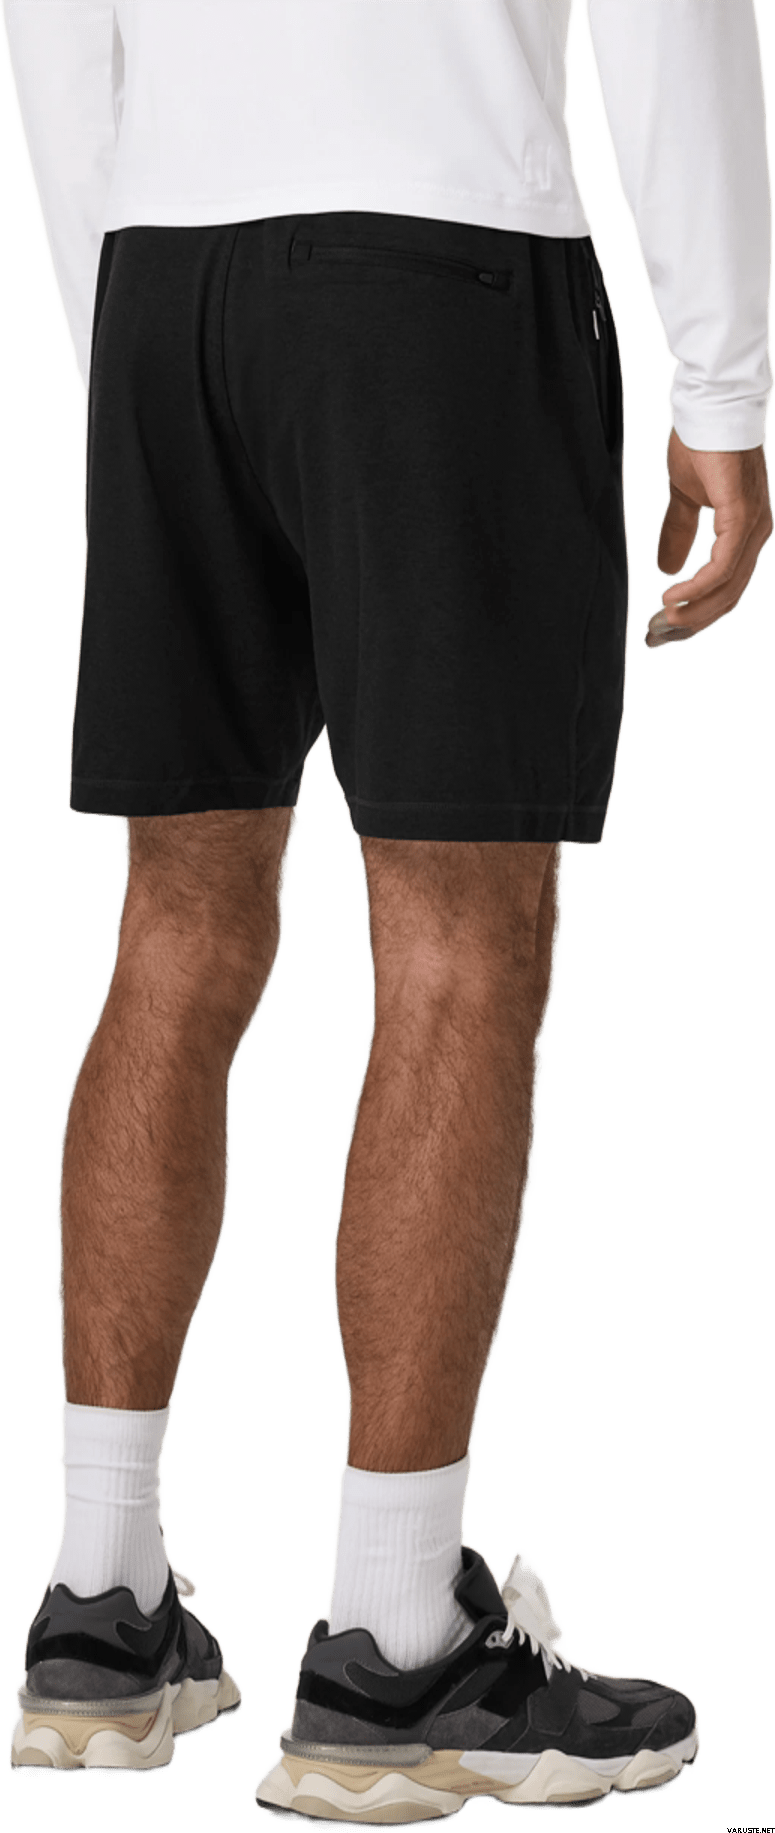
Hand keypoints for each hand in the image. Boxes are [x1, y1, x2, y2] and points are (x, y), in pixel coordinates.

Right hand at [644, 426, 772, 647]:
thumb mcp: (685, 497)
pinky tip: (671, 596)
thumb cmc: (700, 442)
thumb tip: (667, 570)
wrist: (708, 405)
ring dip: (693, 612)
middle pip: (727, 598)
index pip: (724, 588)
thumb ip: (679, 533)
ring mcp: (753, 527)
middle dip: (690, 623)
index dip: (694, 614)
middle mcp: (756, 534)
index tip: (661, 630)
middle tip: (655, 638)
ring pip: (727, 589)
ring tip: (661, 623)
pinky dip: (698, 586)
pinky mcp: (742, 516)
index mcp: (745, 532)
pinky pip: (722, 565)